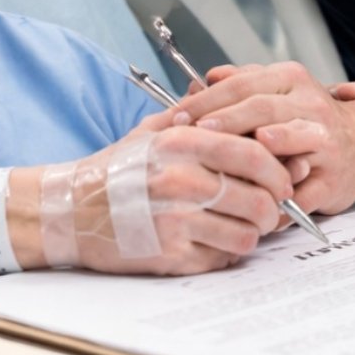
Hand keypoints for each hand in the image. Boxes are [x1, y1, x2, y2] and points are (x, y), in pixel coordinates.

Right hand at [59, 124, 291, 275]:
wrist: (70, 210)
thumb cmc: (115, 171)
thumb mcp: (150, 130)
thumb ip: (193, 113)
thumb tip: (230, 96)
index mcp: (182, 143)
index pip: (254, 154)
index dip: (279, 170)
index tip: (284, 179)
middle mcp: (181, 179)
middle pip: (260, 199)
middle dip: (274, 209)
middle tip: (268, 210)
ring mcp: (176, 219)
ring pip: (247, 234)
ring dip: (251, 234)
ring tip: (240, 227)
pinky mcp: (171, 254)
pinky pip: (222, 259)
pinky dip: (226, 253)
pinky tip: (211, 242)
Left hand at [172, 62, 354, 216]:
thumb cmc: (305, 120)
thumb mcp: (274, 92)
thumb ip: (238, 85)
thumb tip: (201, 80)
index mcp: (289, 79)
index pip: (242, 84)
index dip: (207, 100)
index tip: (176, 116)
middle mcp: (310, 105)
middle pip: (262, 108)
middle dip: (225, 121)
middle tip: (193, 133)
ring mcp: (325, 142)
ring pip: (294, 140)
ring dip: (268, 148)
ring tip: (241, 153)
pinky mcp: (334, 179)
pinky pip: (305, 191)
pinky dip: (283, 200)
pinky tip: (260, 205)